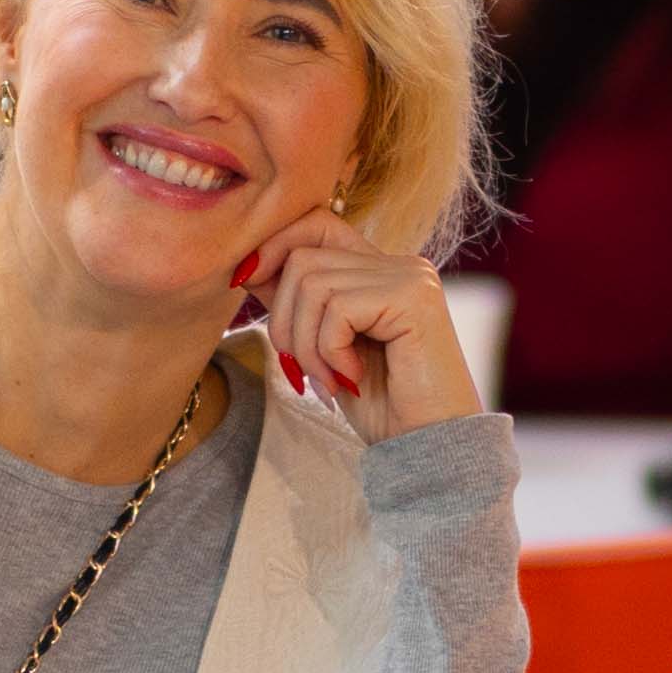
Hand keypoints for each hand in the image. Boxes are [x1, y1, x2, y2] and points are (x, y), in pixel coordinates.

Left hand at [239, 214, 481, 441]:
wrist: (427, 449)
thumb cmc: (381, 407)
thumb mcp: (324, 348)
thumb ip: (297, 304)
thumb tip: (247, 267)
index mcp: (380, 270)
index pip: (314, 222)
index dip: (272, 247)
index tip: (245, 284)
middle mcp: (399, 263)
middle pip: (302, 257)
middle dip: (284, 319)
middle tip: (303, 370)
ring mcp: (410, 277)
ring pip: (313, 283)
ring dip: (306, 344)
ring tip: (329, 380)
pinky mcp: (413, 298)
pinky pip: (337, 308)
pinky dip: (329, 351)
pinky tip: (352, 379)